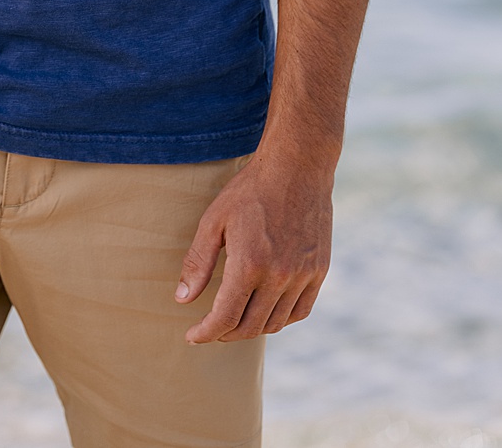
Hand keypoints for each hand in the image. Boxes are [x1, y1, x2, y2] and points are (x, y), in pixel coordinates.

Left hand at [175, 148, 332, 342]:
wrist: (297, 166)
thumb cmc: (250, 190)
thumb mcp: (214, 220)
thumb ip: (198, 262)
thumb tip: (182, 300)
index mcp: (249, 264)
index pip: (225, 318)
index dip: (205, 333)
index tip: (193, 335)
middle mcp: (279, 276)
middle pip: (250, 327)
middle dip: (225, 334)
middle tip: (211, 328)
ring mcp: (303, 275)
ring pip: (275, 323)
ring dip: (252, 328)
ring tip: (236, 319)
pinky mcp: (319, 271)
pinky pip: (300, 311)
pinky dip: (281, 319)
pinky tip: (266, 310)